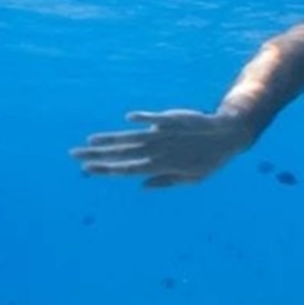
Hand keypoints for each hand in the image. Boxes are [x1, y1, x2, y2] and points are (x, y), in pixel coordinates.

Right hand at [71, 109, 253, 186]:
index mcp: (162, 167)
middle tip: (73, 155)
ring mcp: (165, 135)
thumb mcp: (193, 177)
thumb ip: (166, 181)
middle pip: (123, 154)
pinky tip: (128, 118)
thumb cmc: (210, 159)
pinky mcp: (173, 120)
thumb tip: (141, 186)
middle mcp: (160, 151)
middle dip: (98, 155)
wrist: (230, 136)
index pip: (127, 170)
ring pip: (132, 138)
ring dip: (111, 139)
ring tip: (89, 140)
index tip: (86, 170)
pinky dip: (144, 119)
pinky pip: (156, 119)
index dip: (106, 170)